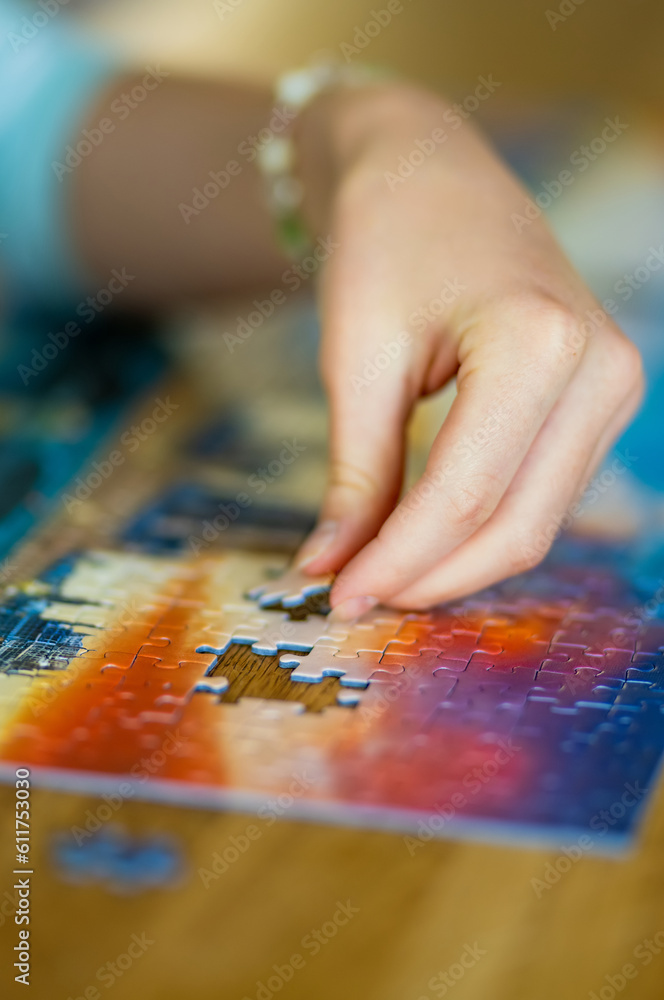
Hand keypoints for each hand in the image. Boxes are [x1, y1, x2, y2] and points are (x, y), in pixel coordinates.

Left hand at [294, 83, 642, 613]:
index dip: (397, 561)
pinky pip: (542, 495)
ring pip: (536, 523)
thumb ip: (355, 474)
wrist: (432, 170)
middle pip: (516, 526)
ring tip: (379, 575)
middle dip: (430, 577)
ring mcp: (612, 387)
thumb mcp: (356, 356)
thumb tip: (329, 570)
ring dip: (456, 564)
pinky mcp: (599, 401)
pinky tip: (422, 541)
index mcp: (539, 342)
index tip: (334, 596)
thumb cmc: (384, 240)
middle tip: (352, 597)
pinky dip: (481, 530)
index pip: (464, 495)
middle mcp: (599, 369)